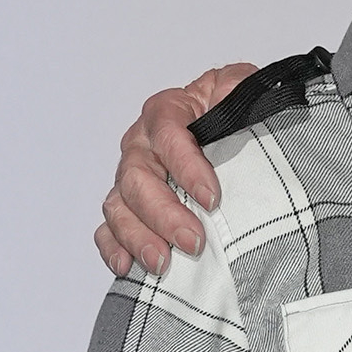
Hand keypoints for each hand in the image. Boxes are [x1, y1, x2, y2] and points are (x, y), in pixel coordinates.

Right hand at [97, 65, 250, 277]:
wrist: (231, 134)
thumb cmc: (233, 113)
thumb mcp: (242, 88)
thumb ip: (237, 85)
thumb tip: (230, 97)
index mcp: (167, 112)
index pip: (168, 135)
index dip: (186, 167)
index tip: (212, 198)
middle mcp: (142, 144)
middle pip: (137, 177)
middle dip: (164, 213)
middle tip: (194, 240)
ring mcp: (131, 178)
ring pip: (119, 206)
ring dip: (137, 236)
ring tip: (162, 262)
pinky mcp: (128, 207)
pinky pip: (108, 229)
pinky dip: (113, 248)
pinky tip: (127, 266)